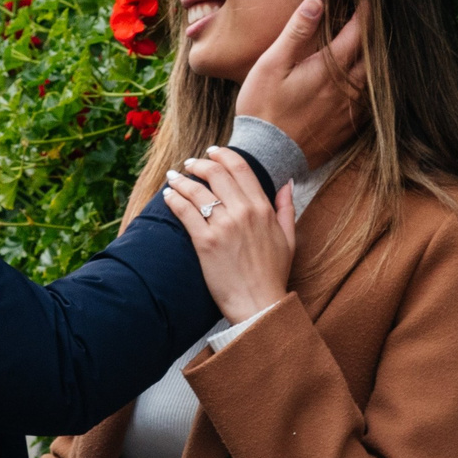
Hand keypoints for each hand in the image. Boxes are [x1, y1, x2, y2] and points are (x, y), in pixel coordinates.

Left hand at [161, 145, 294, 323]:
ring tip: (174, 177)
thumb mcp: (289, 238)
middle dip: (199, 163)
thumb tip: (288, 183)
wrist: (259, 304)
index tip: (212, 152)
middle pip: (216, 173)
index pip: (240, 168)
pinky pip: (185, 211)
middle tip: (190, 164)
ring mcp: (223, 226)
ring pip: (197, 190)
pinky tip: (168, 196)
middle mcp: (243, 212)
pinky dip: (174, 199)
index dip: (223, 155)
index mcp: (263, 208)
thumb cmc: (273, 275)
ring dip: (182, 179)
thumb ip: (286, 208)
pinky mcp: (205, 242)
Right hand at [232, 0, 367, 169]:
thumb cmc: (263, 108)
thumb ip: (296, 32)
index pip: (357, 34)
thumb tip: (316, 2)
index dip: (364, 15)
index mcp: (329, 70)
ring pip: (372, 82)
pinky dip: (368, 90)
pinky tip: (361, 86)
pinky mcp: (346, 129)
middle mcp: (346, 90)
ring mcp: (348, 112)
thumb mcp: (272, 65)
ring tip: (368, 52)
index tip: (367, 1)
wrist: (265, 157)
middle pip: (372, 58)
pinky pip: (367, 105)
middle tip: (371, 25)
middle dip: (372, 38)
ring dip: (373, 65)